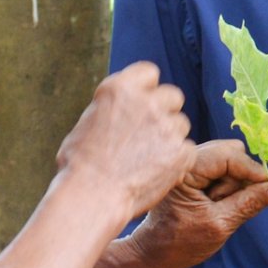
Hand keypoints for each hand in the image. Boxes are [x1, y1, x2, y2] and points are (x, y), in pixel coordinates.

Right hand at [56, 62, 194, 219]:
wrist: (91, 195)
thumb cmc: (80, 165)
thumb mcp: (89, 122)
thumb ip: (113, 109)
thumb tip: (124, 109)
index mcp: (120, 88)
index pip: (149, 72)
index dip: (147, 88)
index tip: (142, 103)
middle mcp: (147, 102)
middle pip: (172, 96)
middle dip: (165, 111)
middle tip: (149, 134)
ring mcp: (166, 126)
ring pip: (180, 124)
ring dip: (170, 137)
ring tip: (148, 159)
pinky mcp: (181, 152)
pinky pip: (187, 150)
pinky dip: (177, 161)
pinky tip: (157, 172)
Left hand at [128, 140, 267, 267]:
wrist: (154, 253)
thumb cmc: (181, 243)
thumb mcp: (220, 225)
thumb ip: (249, 203)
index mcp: (184, 169)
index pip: (227, 154)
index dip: (251, 169)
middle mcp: (185, 160)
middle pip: (229, 153)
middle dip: (239, 178)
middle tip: (232, 205)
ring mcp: (189, 165)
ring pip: (228, 162)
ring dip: (232, 185)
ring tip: (218, 208)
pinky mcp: (194, 174)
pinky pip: (221, 171)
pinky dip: (227, 187)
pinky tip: (217, 204)